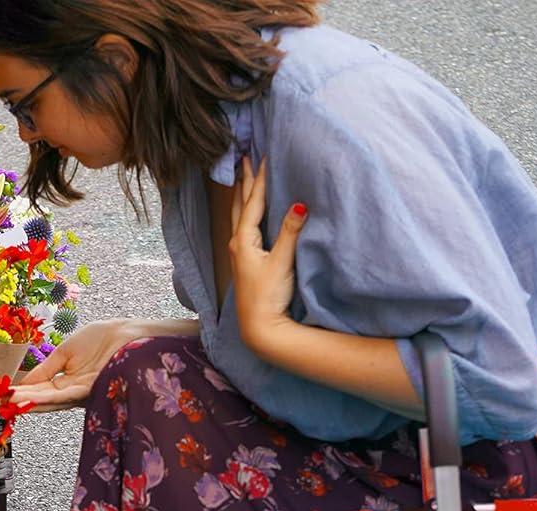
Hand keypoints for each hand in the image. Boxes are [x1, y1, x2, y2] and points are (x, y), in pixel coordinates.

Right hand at [14, 319, 170, 410]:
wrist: (128, 334)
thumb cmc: (101, 339)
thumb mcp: (65, 353)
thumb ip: (45, 369)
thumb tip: (23, 382)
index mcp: (67, 382)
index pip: (40, 391)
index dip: (21, 393)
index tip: (2, 395)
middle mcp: (74, 392)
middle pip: (43, 400)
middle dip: (21, 401)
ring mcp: (84, 393)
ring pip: (53, 401)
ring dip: (30, 403)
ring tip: (10, 404)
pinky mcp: (94, 389)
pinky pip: (67, 395)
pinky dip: (48, 398)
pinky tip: (32, 400)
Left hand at [229, 155, 308, 346]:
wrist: (260, 327)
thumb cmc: (269, 296)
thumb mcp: (282, 262)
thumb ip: (290, 232)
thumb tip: (298, 204)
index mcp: (243, 240)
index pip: (253, 203)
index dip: (259, 180)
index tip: (263, 157)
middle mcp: (237, 243)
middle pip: (240, 204)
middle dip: (244, 180)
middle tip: (244, 157)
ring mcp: (239, 252)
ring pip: (239, 214)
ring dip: (242, 194)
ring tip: (243, 176)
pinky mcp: (245, 261)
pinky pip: (243, 225)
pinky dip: (245, 210)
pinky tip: (248, 211)